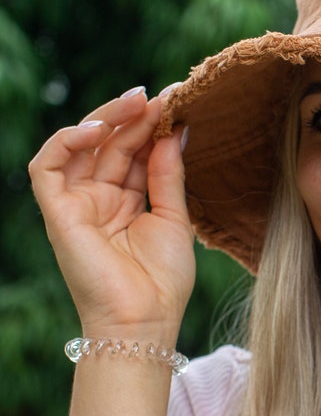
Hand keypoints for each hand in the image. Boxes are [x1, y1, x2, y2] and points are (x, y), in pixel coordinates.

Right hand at [29, 88, 195, 339]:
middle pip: (112, 145)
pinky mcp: (57, 213)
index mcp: (128, 201)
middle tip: (160, 95)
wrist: (144, 319)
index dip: (152, 126)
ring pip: (81, 147)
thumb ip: (169, 174)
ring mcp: (78, 204)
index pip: (136, 152)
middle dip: (134, 117)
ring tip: (137, 102)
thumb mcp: (174, 218)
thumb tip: (176, 130)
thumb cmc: (163, 278)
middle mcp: (100, 199)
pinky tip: (97, 131)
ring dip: (106, 120)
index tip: (178, 101)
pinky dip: (66, 143)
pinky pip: (47, 169)